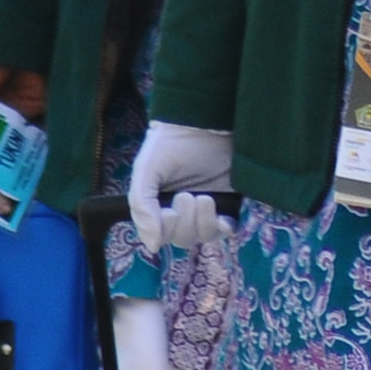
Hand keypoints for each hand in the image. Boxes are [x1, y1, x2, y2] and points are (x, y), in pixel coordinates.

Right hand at [127, 120, 233, 251]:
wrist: (201, 123)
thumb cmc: (169, 144)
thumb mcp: (146, 171)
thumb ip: (142, 207)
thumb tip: (153, 246)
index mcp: (158, 205)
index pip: (159, 236)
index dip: (164, 231)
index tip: (167, 212)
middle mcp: (182, 211)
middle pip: (183, 239)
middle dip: (185, 222)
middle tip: (186, 196)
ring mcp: (206, 209)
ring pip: (205, 236)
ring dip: (204, 222)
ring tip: (204, 197)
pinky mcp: (228, 203)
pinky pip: (228, 229)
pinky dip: (225, 227)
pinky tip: (222, 217)